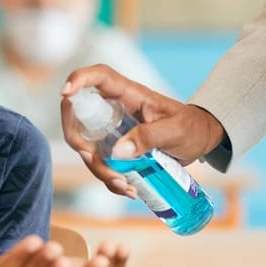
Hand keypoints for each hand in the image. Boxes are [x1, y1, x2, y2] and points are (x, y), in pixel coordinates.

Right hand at [60, 65, 226, 197]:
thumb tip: (118, 151)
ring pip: (87, 147)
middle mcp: (113, 110)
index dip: (78, 80)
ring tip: (125, 186)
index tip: (66, 94)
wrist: (199, 140)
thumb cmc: (190, 126)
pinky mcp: (114, 150)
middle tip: (93, 160)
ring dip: (98, 170)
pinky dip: (110, 180)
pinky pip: (101, 164)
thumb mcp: (175, 130)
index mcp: (128, 95)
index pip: (98, 78)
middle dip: (79, 143)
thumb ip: (148, 137)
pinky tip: (129, 189)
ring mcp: (111, 131)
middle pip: (79, 118)